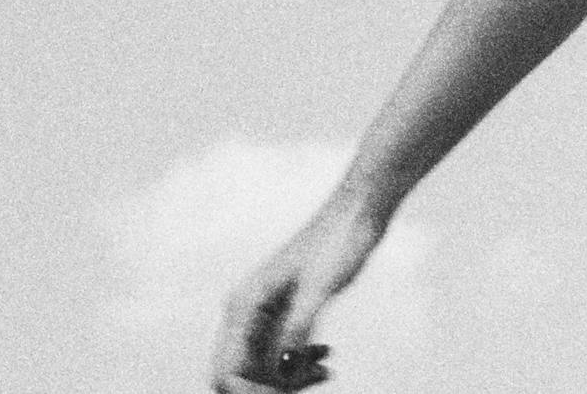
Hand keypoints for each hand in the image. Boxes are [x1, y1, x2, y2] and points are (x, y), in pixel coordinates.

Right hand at [212, 200, 378, 390]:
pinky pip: (281, 350)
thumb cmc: (340, 240)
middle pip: (242, 373)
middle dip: (271, 387)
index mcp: (244, 306)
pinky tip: (326, 356)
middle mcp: (246, 311)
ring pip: (264, 364)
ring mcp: (264, 311)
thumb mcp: (319, 289)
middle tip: (313, 381)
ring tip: (326, 371)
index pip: (227, 371)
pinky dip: (299, 360)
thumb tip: (281, 369)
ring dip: (290, 377)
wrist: (359, 211)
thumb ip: (296, 328)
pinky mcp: (285, 310)